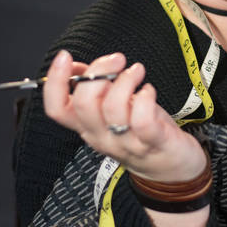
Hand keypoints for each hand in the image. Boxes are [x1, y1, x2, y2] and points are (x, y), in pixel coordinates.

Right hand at [43, 49, 206, 182]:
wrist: (171, 169)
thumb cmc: (141, 132)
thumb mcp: (111, 110)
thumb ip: (92, 88)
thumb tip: (76, 67)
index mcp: (87, 126)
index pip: (57, 109)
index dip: (54, 81)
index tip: (65, 56)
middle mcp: (101, 136)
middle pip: (83, 104)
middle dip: (99, 71)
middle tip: (117, 60)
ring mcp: (126, 142)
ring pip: (112, 108)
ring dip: (125, 80)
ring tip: (137, 72)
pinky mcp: (152, 142)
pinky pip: (142, 120)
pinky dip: (145, 97)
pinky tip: (149, 91)